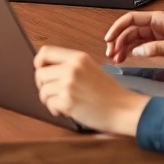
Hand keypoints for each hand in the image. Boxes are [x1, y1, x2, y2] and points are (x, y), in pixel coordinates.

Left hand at [33, 46, 148, 135]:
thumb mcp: (92, 68)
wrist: (124, 109)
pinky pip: (49, 104)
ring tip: (60, 103)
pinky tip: (64, 110)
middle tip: (52, 92)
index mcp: (78, 58)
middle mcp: (72, 68)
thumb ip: (71, 65)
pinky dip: (54, 109)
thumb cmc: (111, 93)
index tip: (41, 71)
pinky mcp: (67, 101)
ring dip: (49, 99)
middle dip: (43, 85)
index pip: (45, 52)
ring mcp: (69, 84)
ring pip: (43, 90)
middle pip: (40, 74)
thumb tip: (47, 68)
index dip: (39, 63)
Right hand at [103, 11, 163, 69]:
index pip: (131, 19)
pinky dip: (131, 52)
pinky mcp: (159, 45)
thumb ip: (157, 48)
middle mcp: (155, 25)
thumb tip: (137, 52)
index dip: (117, 28)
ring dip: (122, 48)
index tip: (108, 39)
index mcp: (158, 19)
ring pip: (132, 39)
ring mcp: (156, 35)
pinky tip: (125, 58)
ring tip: (115, 59)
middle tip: (110, 54)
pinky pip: (140, 47)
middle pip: (129, 30)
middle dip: (117, 41)